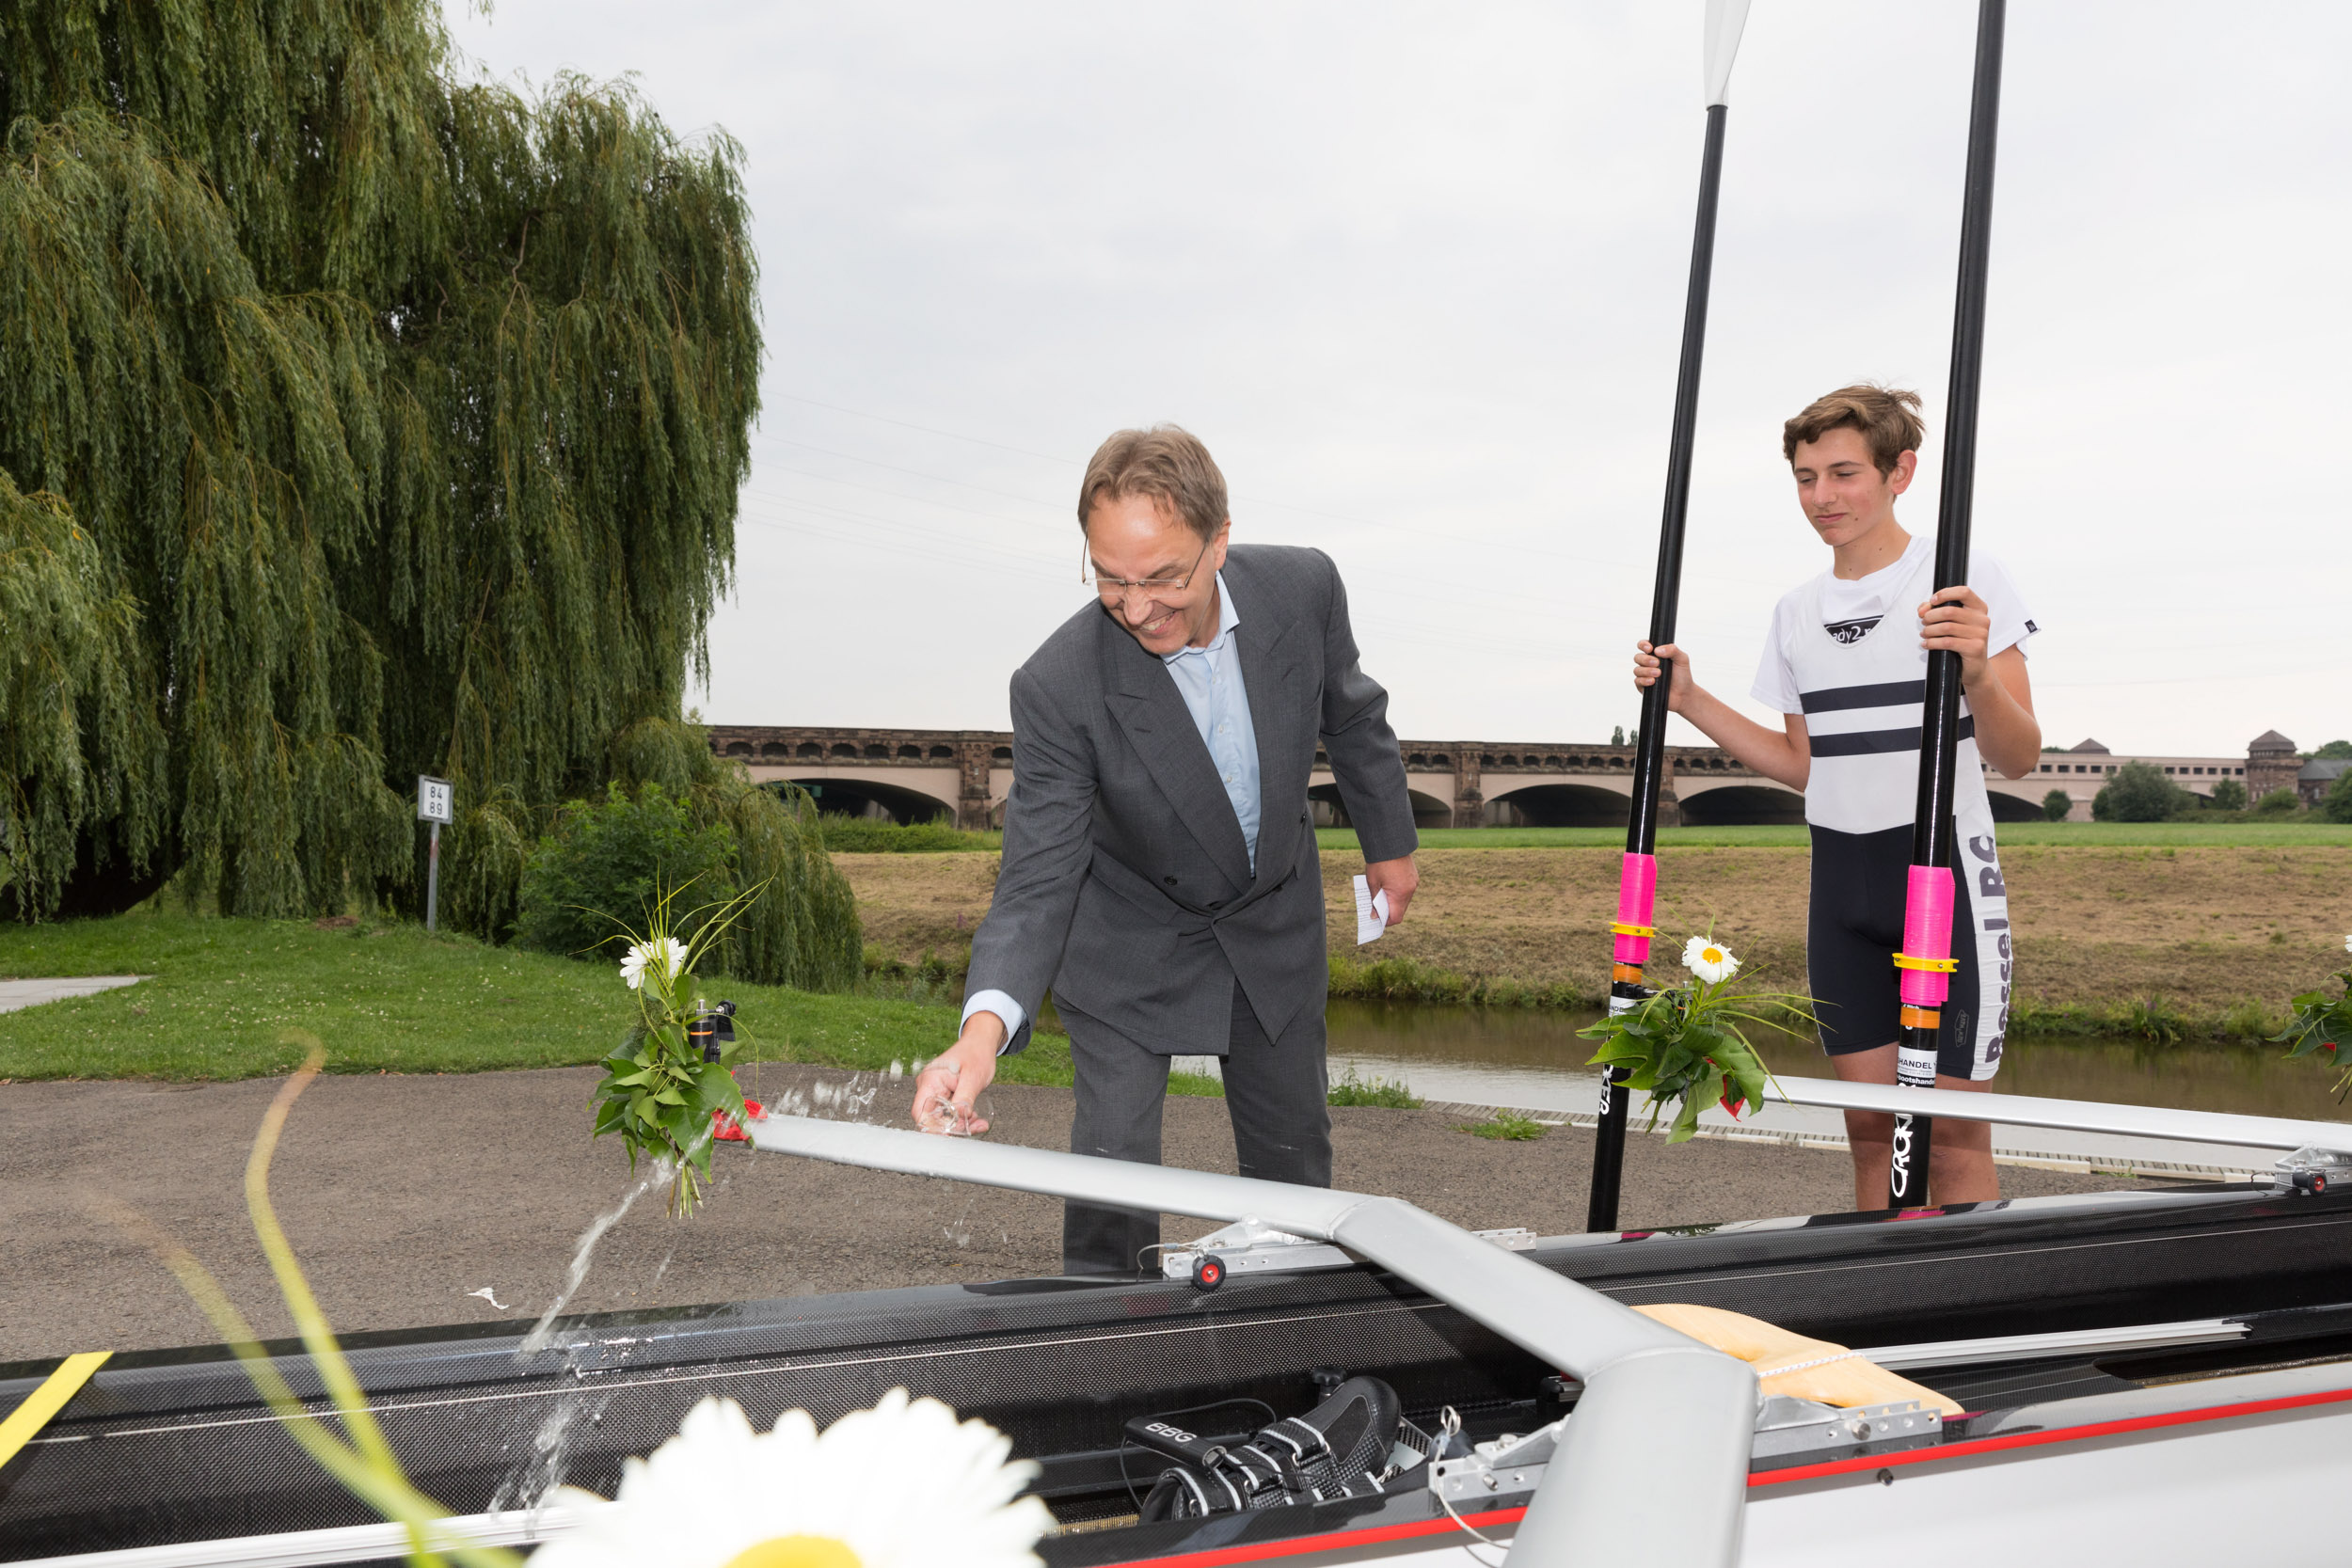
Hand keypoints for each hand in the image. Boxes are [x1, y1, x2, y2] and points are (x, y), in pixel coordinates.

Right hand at [913, 1013, 1003, 1134]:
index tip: (948, 1135)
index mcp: (930, 1080)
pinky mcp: (945, 1095)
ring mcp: (936, 1091)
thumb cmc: (975, 1053)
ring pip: (943, 1117)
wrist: (981, 1043)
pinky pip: (950, 1112)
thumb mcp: (973, 1076)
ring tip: (978, 1122)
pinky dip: (962, 1117)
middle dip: (952, 1127)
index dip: (931, 1128)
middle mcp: (929, 1087)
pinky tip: (975, 1117)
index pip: (920, 1112)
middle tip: (972, 1127)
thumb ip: (965, 1097)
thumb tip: (960, 1116)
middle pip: (932, 1118)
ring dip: (960, 1123)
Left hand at [1365, 854, 1417, 924]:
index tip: (1377, 918)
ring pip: (1404, 900)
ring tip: (1382, 896)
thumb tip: (1375, 915)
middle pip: (1401, 910)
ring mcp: (1414, 883)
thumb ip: (1375, 901)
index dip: (1386, 921)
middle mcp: (1410, 891)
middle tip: (1377, 909)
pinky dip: (1398, 892)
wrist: (1390, 842)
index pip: (1396, 917)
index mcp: (1400, 894)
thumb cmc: (1379, 863)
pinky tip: (1389, 886)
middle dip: (1389, 911)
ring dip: (1394, 901)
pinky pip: (1407, 890)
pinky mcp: (1414, 876)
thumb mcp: (1373, 883)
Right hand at [1633, 640, 1694, 712]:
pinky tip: (1653, 681)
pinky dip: (1644, 680)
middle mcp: (1648, 664)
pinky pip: (1637, 681)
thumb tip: (1657, 650)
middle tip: (1657, 663)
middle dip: (1646, 659)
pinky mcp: (1643, 686)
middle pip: (1638, 657)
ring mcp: (1644, 675)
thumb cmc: (1683, 676)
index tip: (1650, 648)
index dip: (1643, 645)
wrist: (1684, 694)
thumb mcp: (1682, 659)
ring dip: (1647, 671)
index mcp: (1656, 654)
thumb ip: (1672, 650)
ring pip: (1637, 670)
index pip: (1643, 645)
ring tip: (1658, 674)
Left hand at [1918, 586, 1993, 685]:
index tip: (1932, 601)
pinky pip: (1947, 642)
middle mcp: (1982, 619)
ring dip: (1929, 630)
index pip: (1964, 592)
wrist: (1975, 666)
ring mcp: (1981, 634)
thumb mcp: (1952, 622)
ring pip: (1946, 627)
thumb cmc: (1962, 641)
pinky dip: (1932, 642)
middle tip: (1924, 622)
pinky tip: (1926, 644)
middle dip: (1931, 616)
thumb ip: (1937, 610)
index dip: (1945, 594)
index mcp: (1979, 608)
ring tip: (1924, 633)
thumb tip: (1923, 609)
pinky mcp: (1975, 648)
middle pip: (1950, 611)